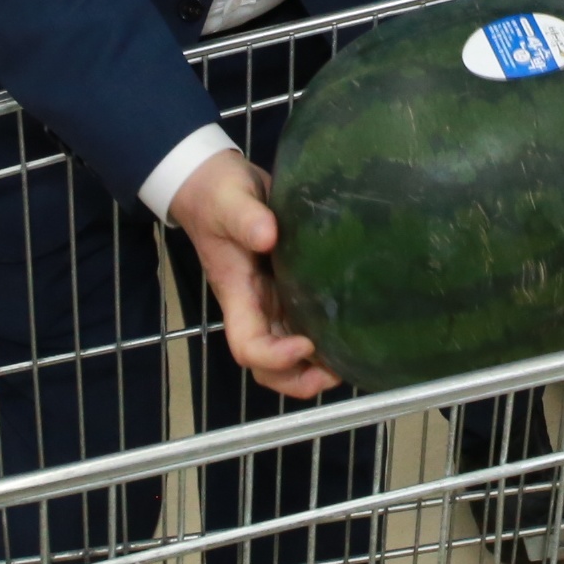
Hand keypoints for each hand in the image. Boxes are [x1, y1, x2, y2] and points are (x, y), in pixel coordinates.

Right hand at [169, 151, 338, 398]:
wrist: (213, 185)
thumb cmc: (217, 195)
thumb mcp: (229, 200)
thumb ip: (245, 218)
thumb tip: (268, 236)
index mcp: (237, 294)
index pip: (248, 345)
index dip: (274, 356)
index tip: (306, 344)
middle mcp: (253, 307)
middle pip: (267, 366)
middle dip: (298, 378)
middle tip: (337, 371)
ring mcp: (269, 301)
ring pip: (285, 354)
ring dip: (312, 368)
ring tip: (350, 360)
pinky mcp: (285, 288)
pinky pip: (300, 326)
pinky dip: (322, 341)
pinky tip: (349, 333)